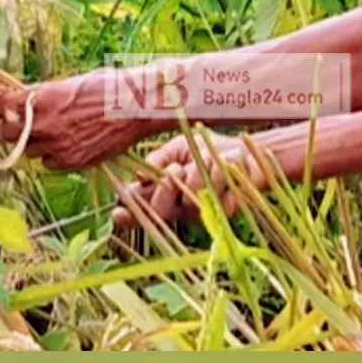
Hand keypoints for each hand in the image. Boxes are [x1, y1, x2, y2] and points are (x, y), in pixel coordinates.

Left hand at [0, 69, 148, 170]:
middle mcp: (42, 123)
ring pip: (27, 151)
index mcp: (39, 98)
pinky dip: (53, 156)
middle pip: (6, 134)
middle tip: (20, 125)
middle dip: (10, 129)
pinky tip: (68, 145)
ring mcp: (55, 145)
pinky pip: (49, 163)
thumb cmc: (108, 87)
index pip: (0, 107)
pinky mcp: (70, 162)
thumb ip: (45, 95)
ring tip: (52, 134)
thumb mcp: (70, 83)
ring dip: (34, 144)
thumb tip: (27, 102)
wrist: (135, 108)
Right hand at [112, 130, 268, 227]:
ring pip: (190, 200)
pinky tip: (225, 165)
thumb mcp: (178, 147)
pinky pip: (215, 198)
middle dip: (165, 190)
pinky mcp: (224, 212)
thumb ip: (158, 160)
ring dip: (200, 173)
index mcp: (164, 193)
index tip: (118, 213)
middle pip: (160, 211)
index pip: (140, 210)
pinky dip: (219, 174)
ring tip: (210, 158)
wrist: (243, 149)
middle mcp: (179, 208)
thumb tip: (139, 176)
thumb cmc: (207, 148)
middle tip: (176, 170)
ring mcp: (201, 212)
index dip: (129, 215)